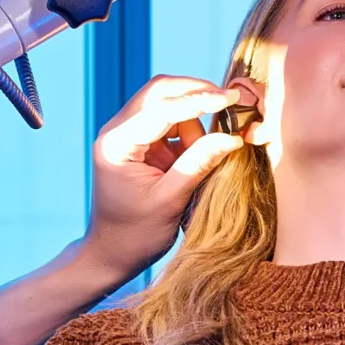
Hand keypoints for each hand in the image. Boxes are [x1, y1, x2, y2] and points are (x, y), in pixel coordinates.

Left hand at [83, 75, 247, 279]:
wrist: (111, 253)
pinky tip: (199, 152)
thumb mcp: (171, 200)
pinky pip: (169, 122)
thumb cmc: (135, 235)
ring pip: (168, 104)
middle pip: (160, 92)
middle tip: (230, 104)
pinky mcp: (140, 143)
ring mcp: (128, 134)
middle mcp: (117, 131)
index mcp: (117, 144)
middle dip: (196, 94)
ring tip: (203, 156)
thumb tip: (233, 137)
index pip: (161, 108)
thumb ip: (199, 164)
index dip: (198, 100)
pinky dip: (190, 131)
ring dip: (195, 119)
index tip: (231, 99)